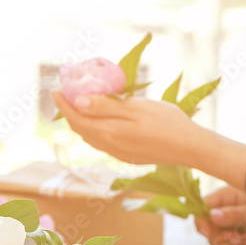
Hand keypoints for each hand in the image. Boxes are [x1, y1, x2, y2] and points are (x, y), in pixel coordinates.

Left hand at [51, 91, 199, 165]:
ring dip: (80, 121)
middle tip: (64, 94)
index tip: (55, 89)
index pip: (76, 118)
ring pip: (90, 136)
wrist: (190, 148)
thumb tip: (77, 101)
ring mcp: (117, 153)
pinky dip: (93, 129)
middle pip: (80, 128)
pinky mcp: (126, 155)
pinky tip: (97, 121)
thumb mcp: (135, 108)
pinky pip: (101, 141)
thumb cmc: (167, 122)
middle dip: (69, 111)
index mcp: (108, 132)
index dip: (63, 104)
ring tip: (77, 104)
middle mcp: (108, 146)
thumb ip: (105, 106)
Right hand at [194, 186, 245, 244]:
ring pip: (220, 239)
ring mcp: (233, 221)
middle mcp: (226, 209)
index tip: (210, 233)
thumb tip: (211, 216)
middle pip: (209, 228)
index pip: (202, 208)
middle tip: (236, 238)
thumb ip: (233, 214)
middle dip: (221, 237)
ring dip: (233, 244)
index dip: (202, 222)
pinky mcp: (241, 232)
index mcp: (226, 196)